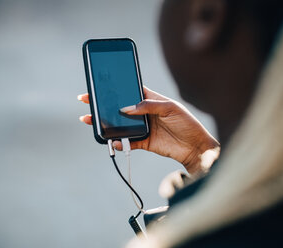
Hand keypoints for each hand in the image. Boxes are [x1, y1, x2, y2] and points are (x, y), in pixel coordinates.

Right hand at [78, 87, 219, 174]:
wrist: (196, 147)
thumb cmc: (187, 123)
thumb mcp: (170, 108)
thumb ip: (149, 106)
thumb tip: (126, 108)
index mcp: (150, 99)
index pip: (129, 91)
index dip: (114, 89)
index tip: (99, 86)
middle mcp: (144, 112)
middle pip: (119, 107)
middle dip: (103, 105)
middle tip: (86, 102)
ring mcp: (143, 127)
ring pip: (120, 125)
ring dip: (106, 124)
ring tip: (91, 121)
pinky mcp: (144, 142)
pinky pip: (127, 141)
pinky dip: (119, 142)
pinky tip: (112, 140)